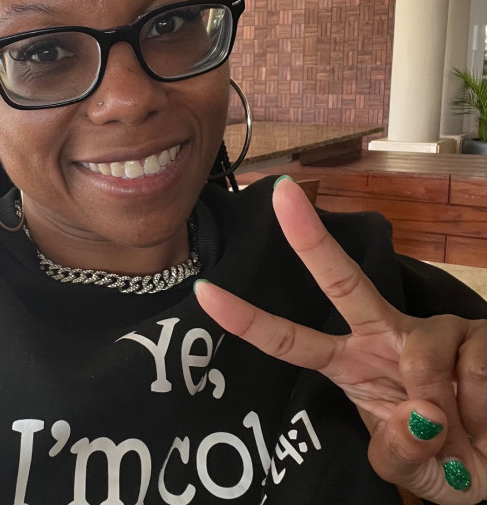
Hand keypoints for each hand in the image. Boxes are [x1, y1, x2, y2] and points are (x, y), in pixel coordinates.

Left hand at [194, 177, 486, 504]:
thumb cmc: (446, 461)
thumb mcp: (409, 468)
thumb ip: (398, 452)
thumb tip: (417, 417)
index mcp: (351, 365)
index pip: (291, 341)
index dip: (247, 320)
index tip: (204, 291)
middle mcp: (384, 337)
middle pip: (341, 282)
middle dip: (309, 238)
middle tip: (280, 192)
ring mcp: (432, 331)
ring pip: (421, 352)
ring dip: (444, 408)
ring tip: (463, 434)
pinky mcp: (478, 332)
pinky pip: (474, 368)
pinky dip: (482, 408)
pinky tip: (485, 417)